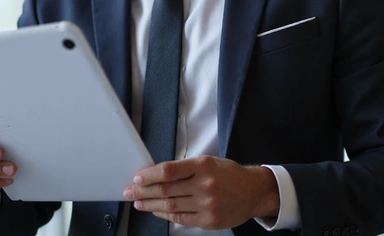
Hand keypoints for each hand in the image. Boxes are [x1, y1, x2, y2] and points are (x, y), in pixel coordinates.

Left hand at [123, 155, 279, 229]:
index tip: (137, 178)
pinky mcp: (209, 221)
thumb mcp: (208, 162)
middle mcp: (205, 184)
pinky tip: (155, 211)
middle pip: (166, 189)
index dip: (150, 175)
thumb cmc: (228, 174)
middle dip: (143, 191)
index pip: (169, 170)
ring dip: (150, 204)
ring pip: (171, 205)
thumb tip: (156, 174)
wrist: (253, 192)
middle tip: (129, 191)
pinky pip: (181, 219)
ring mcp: (207, 204)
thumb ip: (184, 168)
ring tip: (137, 202)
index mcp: (203, 165)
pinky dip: (165, 215)